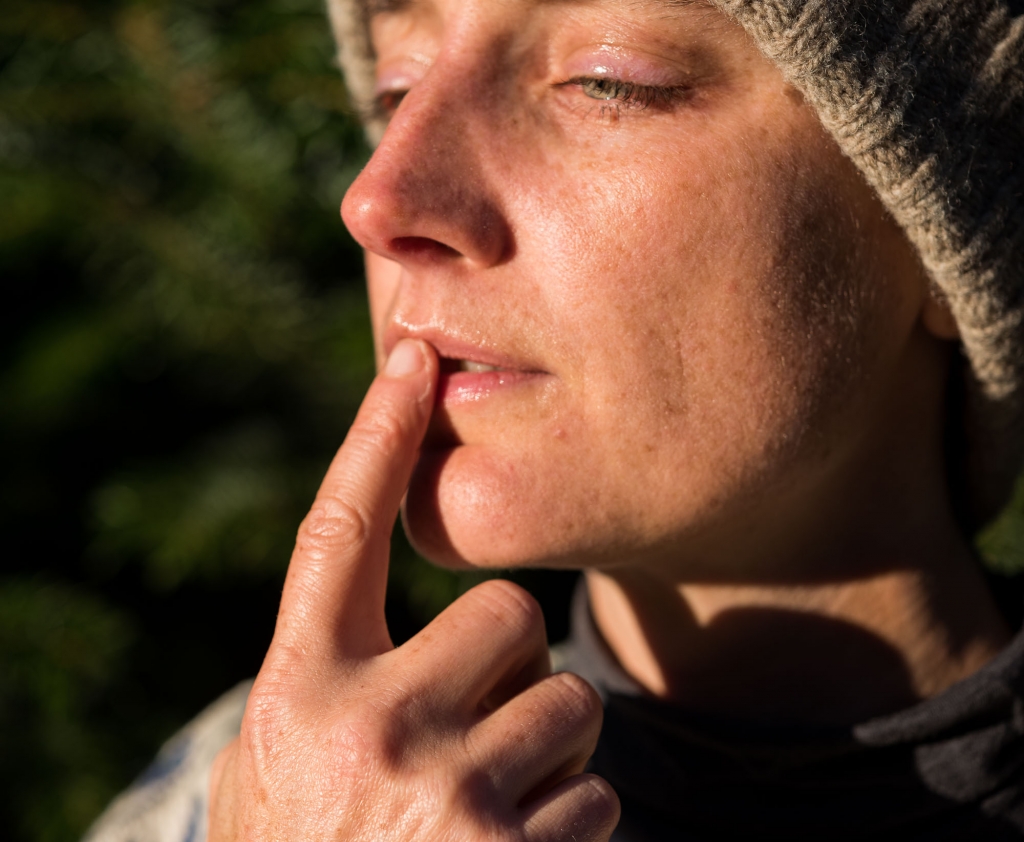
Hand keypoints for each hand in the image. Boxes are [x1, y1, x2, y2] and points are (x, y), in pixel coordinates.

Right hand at [207, 338, 619, 840]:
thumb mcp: (285, 759)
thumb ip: (332, 673)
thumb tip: (391, 574)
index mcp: (299, 692)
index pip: (337, 534)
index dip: (373, 438)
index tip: (408, 359)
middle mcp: (369, 730)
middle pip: (511, 618)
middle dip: (510, 667)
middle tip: (470, 731)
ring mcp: (447, 799)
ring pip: (570, 705)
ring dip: (547, 754)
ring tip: (484, 814)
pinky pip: (600, 795)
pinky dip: (572, 825)